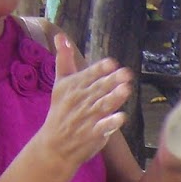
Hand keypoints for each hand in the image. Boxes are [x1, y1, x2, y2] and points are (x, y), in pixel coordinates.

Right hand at [42, 32, 133, 166]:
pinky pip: (103, 127)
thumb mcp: (60, 84)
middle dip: (112, 80)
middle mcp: (80, 100)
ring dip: (114, 97)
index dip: (100, 69)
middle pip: (98, 88)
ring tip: (127, 89)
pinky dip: (112, 122)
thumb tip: (61, 36)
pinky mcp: (92, 134)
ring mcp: (86, 117)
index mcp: (73, 86)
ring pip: (102, 105)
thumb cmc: (60, 110)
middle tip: (127, 73)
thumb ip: (64, 60)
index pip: (89, 74)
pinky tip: (122, 117)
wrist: (53, 145)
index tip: (112, 63)